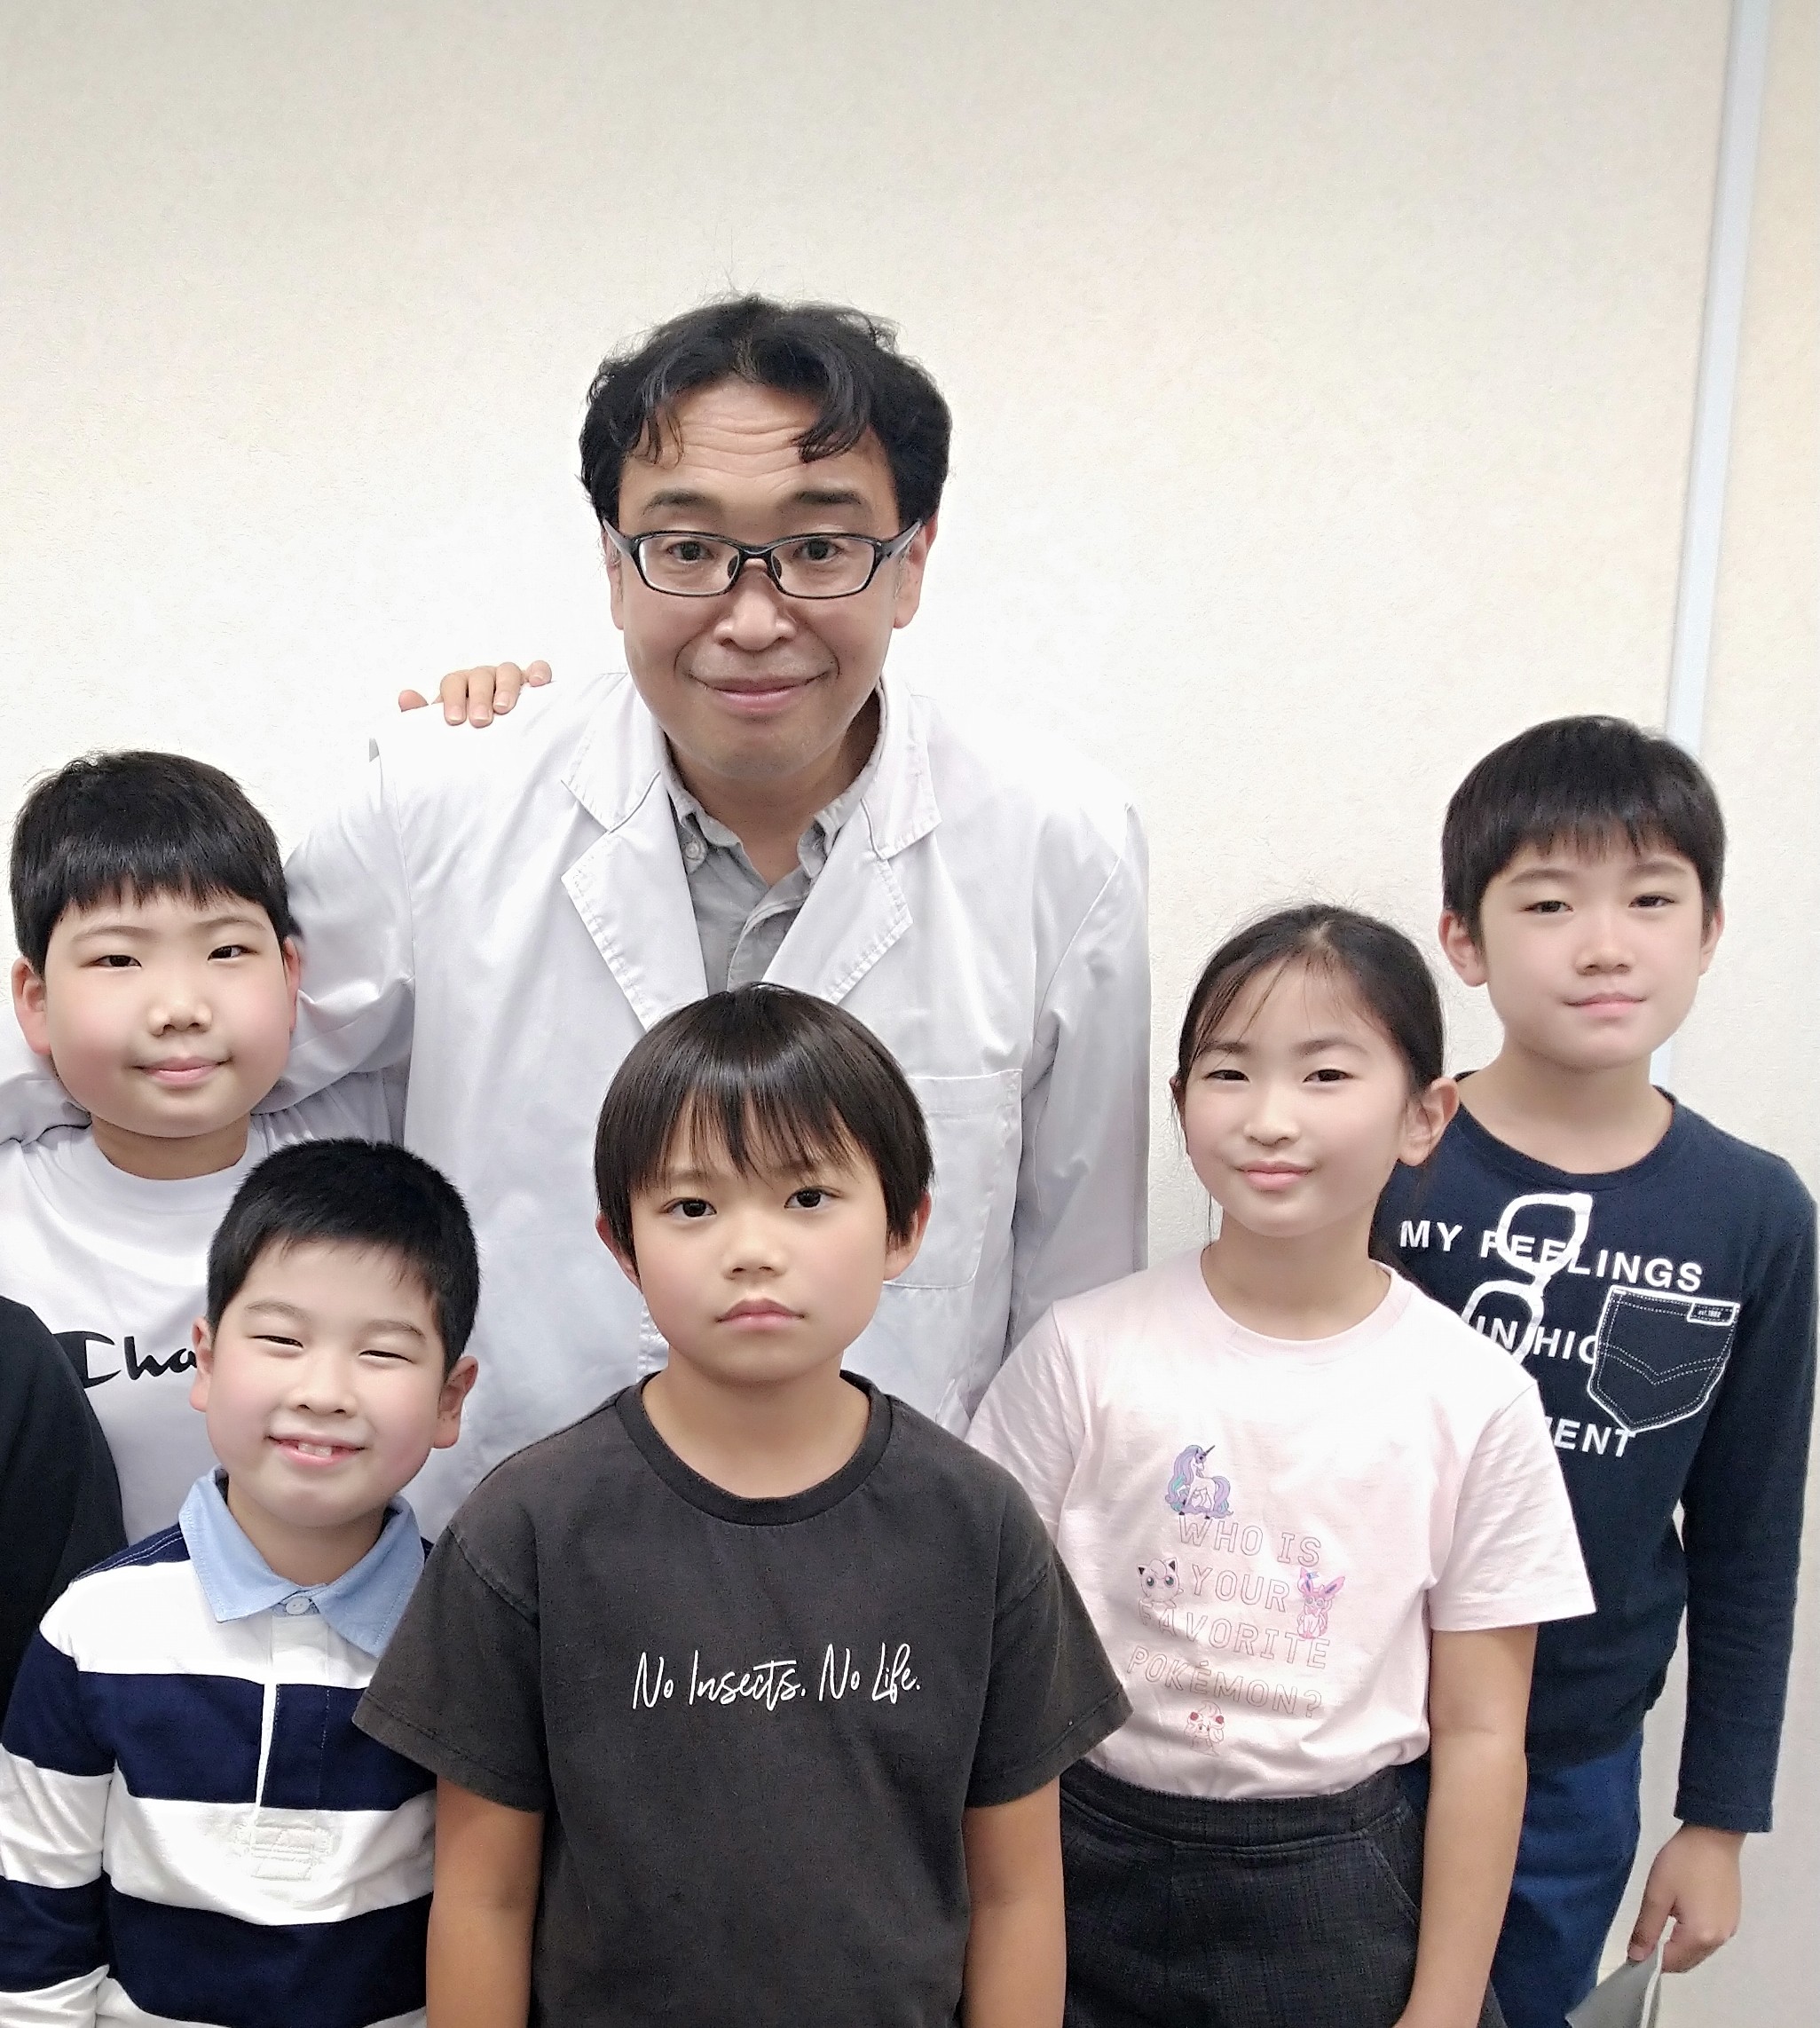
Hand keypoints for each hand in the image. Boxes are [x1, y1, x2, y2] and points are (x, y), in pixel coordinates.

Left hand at [398, 660, 551, 726]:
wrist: (496, 747)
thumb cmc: (468, 734)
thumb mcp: (442, 729)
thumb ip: (421, 716)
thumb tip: (405, 697)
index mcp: (460, 687)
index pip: (453, 682)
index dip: (453, 698)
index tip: (455, 720)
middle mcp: (484, 679)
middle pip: (480, 675)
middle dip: (478, 696)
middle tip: (480, 720)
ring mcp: (509, 680)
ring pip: (508, 671)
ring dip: (505, 687)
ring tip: (504, 708)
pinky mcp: (533, 684)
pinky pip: (538, 670)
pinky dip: (539, 672)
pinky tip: (538, 684)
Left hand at [1627, 1824, 1743, 1972]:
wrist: (1715, 1836)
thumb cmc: (1682, 1862)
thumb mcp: (1657, 1894)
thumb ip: (1646, 1929)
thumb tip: (1636, 1957)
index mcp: (1700, 1937)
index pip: (1672, 1963)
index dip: (1650, 1961)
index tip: (1633, 1951)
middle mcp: (1719, 1940)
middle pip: (1688, 1961)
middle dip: (1665, 1957)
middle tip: (1644, 1937)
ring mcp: (1729, 1930)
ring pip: (1699, 1951)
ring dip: (1679, 1947)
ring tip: (1660, 1924)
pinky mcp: (1732, 1919)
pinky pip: (1709, 1939)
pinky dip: (1693, 1937)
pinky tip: (1680, 1917)